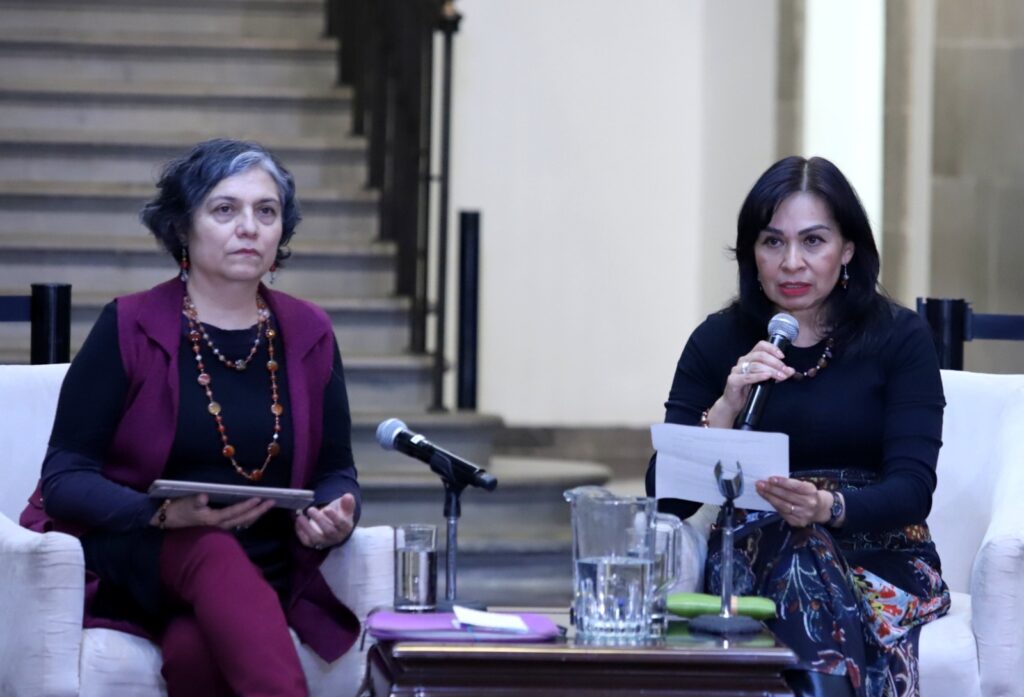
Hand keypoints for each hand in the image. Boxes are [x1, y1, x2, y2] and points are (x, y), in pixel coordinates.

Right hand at [151, 494, 273, 530]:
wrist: (166, 520)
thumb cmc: (177, 510)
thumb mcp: (185, 504)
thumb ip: (195, 501)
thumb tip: (204, 497)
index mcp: (213, 519)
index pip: (235, 512)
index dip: (248, 505)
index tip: (261, 499)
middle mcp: (219, 525)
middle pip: (244, 519)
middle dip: (259, 511)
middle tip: (273, 502)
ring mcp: (219, 527)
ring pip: (242, 522)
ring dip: (255, 515)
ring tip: (267, 507)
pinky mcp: (217, 526)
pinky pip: (237, 522)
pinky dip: (247, 517)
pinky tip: (252, 513)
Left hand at [295, 493, 355, 549]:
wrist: (334, 528)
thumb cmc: (340, 515)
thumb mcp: (345, 507)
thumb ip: (347, 502)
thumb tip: (347, 496)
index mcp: (345, 527)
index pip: (341, 524)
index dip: (333, 517)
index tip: (326, 509)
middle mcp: (336, 537)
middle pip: (328, 531)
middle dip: (319, 520)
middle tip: (310, 509)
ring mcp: (324, 542)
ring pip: (316, 538)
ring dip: (307, 528)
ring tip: (300, 517)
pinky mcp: (314, 544)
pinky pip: (306, 541)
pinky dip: (300, 533)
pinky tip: (298, 522)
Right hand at [707, 341, 795, 426]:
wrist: (734, 403)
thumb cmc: (748, 390)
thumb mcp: (765, 379)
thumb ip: (776, 373)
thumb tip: (790, 371)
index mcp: (750, 358)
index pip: (761, 346)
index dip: (772, 348)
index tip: (782, 356)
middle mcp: (743, 361)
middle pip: (760, 355)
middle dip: (775, 362)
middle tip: (785, 370)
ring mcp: (737, 370)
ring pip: (755, 365)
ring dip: (771, 370)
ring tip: (780, 376)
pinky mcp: (733, 380)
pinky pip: (747, 376)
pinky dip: (758, 376)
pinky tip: (767, 376)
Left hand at [755, 476, 830, 527]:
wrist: (820, 509)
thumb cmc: (809, 494)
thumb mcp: (805, 486)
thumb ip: (792, 484)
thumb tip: (772, 481)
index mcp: (811, 491)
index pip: (795, 486)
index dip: (782, 482)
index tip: (770, 479)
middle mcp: (809, 504)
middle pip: (787, 496)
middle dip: (771, 489)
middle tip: (760, 484)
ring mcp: (803, 514)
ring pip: (783, 506)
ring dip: (770, 498)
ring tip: (760, 491)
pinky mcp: (798, 522)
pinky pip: (783, 513)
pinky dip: (774, 506)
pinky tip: (768, 500)